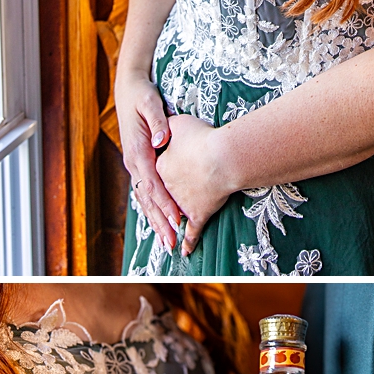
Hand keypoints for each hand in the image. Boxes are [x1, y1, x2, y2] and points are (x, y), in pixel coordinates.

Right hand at [115, 71, 181, 250]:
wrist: (128, 89)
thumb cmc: (141, 95)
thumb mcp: (150, 103)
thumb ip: (158, 121)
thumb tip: (163, 140)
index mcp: (137, 151)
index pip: (153, 184)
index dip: (165, 203)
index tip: (178, 219)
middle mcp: (133, 162)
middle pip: (147, 198)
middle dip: (160, 221)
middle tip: (173, 243)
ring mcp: (134, 164)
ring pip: (145, 198)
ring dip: (156, 220)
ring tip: (168, 241)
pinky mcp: (139, 163)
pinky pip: (146, 190)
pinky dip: (153, 208)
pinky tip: (161, 221)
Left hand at [154, 115, 231, 254]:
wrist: (222, 155)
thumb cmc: (203, 137)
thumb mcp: (179, 123)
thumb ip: (166, 125)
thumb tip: (160, 127)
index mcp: (157, 167)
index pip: (152, 176)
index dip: (154, 181)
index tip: (155, 187)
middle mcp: (165, 188)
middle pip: (157, 201)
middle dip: (156, 214)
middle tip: (155, 223)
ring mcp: (180, 202)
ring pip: (170, 219)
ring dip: (167, 231)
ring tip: (166, 242)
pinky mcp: (198, 212)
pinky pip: (192, 230)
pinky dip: (190, 241)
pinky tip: (186, 251)